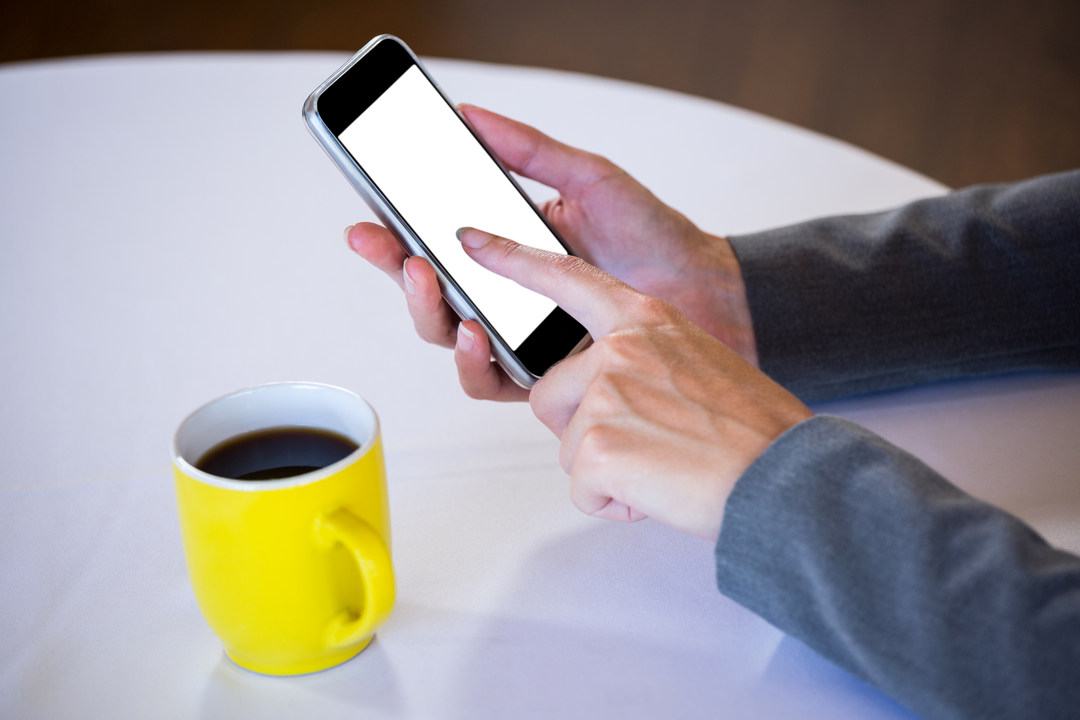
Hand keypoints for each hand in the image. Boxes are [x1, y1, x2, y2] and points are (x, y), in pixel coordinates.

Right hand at [345, 106, 756, 400]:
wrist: (708, 293)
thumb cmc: (654, 237)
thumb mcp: (588, 178)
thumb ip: (527, 150)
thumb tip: (468, 115)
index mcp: (510, 248)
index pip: (439, 245)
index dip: (396, 237)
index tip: (367, 221)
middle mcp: (508, 296)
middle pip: (431, 295)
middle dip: (400, 274)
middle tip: (393, 251)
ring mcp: (523, 337)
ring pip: (449, 339)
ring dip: (428, 314)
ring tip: (432, 283)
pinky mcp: (545, 377)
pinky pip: (491, 380)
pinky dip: (473, 361)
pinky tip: (473, 335)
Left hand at [456, 226, 810, 540]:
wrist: (785, 477)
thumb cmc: (752, 430)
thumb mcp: (697, 363)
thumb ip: (641, 360)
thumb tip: (603, 389)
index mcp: (645, 318)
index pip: (564, 277)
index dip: (512, 259)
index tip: (470, 243)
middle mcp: (620, 347)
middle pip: (550, 394)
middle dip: (584, 429)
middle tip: (651, 439)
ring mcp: (605, 392)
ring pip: (566, 445)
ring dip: (606, 468)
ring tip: (664, 463)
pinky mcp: (596, 443)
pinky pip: (581, 488)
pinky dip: (615, 501)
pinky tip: (659, 488)